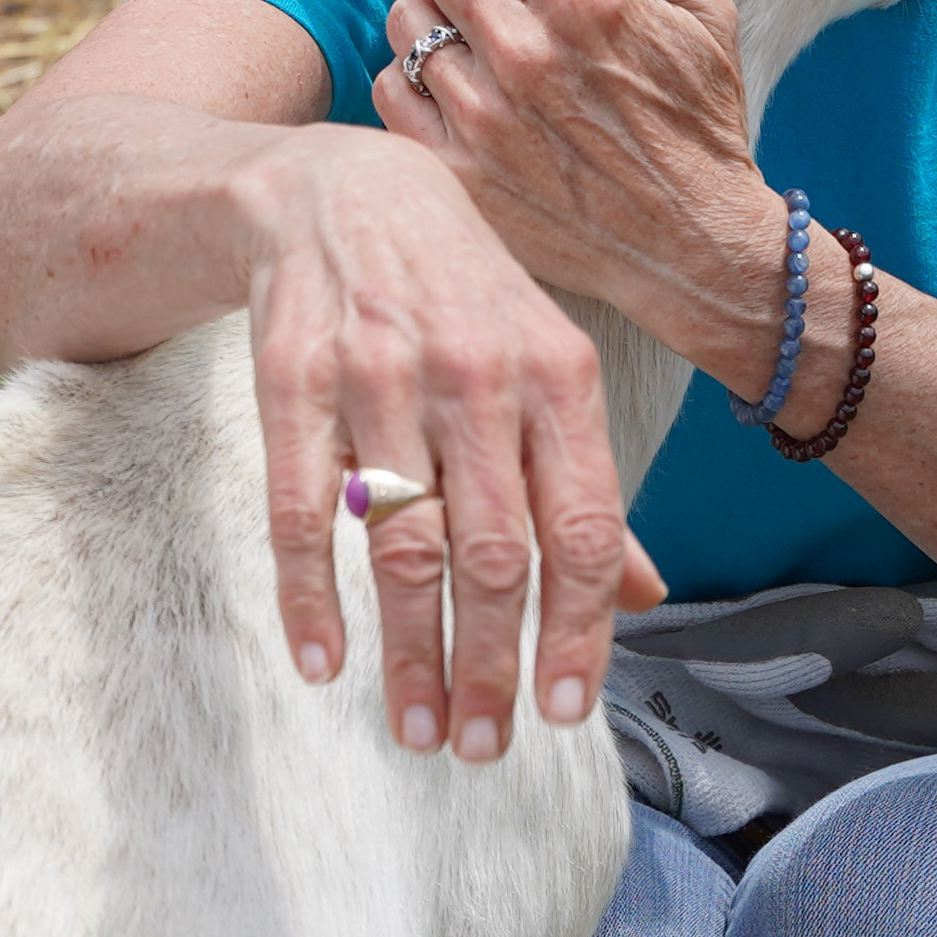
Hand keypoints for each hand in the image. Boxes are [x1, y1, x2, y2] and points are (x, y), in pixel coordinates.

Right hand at [239, 126, 664, 765]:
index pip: (582, 527)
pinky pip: (301, 508)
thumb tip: (644, 597)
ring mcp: (380, 372)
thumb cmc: (460, 296)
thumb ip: (585, 483)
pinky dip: (311, 595)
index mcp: (558, 375)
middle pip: (494, 551)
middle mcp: (477, 372)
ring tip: (418, 728)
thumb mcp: (545, 367)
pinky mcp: (292, 376)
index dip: (577, 629)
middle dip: (492, 663)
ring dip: (410, 651)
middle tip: (484, 746)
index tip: (563, 713)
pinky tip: (322, 661)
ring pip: (401, 541)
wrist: (343, 190)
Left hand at [376, 0, 773, 349]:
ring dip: (435, 21)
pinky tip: (455, 94)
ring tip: (472, 44)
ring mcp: (484, 117)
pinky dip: (414, 84)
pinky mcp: (456, 172)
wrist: (692, 249)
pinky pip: (390, 89)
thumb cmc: (702, 124)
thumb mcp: (704, 15)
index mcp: (585, 1)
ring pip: (405, 19)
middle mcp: (526, 53)